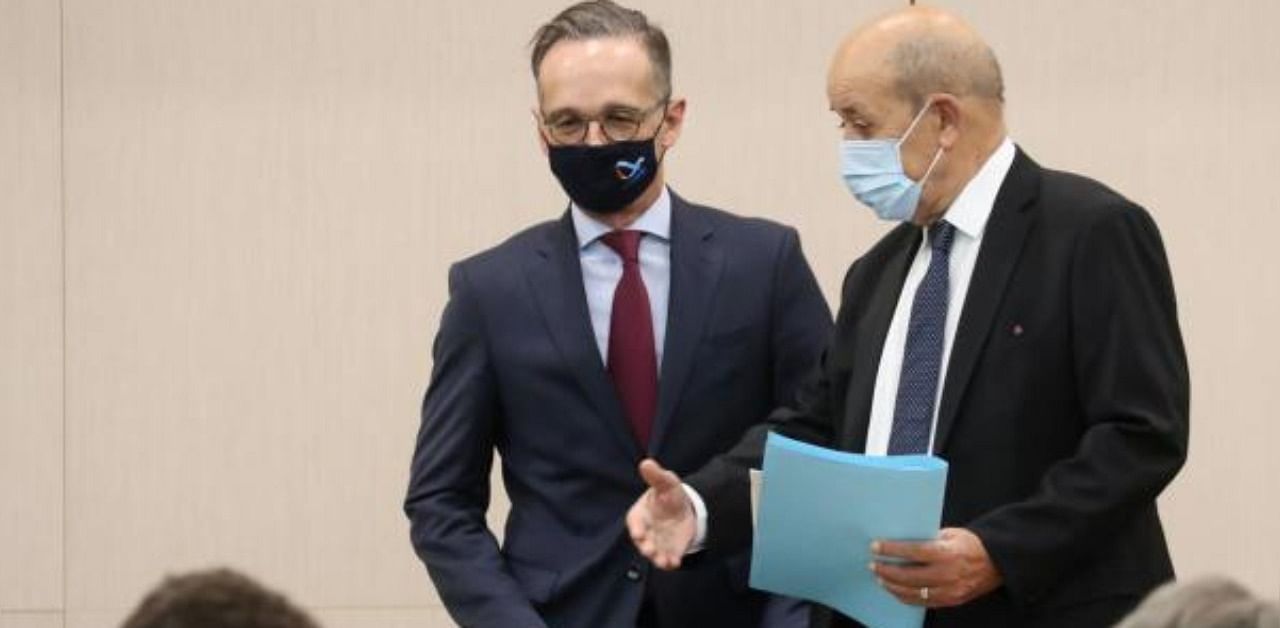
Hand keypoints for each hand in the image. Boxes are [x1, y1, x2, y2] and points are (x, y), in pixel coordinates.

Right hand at [625, 459, 695, 570]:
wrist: (686, 509)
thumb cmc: (669, 495)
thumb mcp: (666, 482)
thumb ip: (655, 476)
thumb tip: (646, 463)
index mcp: (641, 514)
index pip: (634, 522)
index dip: (636, 528)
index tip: (639, 534)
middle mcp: (646, 531)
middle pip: (642, 541)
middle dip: (645, 547)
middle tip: (650, 550)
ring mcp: (657, 543)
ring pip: (654, 553)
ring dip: (657, 558)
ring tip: (663, 561)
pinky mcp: (669, 551)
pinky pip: (667, 559)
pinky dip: (670, 563)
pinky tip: (675, 563)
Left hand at [871, 527, 1001, 607]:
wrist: (998, 563)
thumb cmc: (972, 544)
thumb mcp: (951, 533)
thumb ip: (928, 538)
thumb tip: (903, 539)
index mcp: (947, 553)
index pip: (912, 552)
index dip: (891, 550)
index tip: (875, 546)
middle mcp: (947, 574)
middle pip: (908, 576)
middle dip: (886, 570)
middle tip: (873, 564)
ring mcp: (949, 591)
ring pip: (913, 593)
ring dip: (893, 586)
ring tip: (880, 578)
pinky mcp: (951, 601)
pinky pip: (923, 603)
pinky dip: (906, 597)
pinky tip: (896, 590)